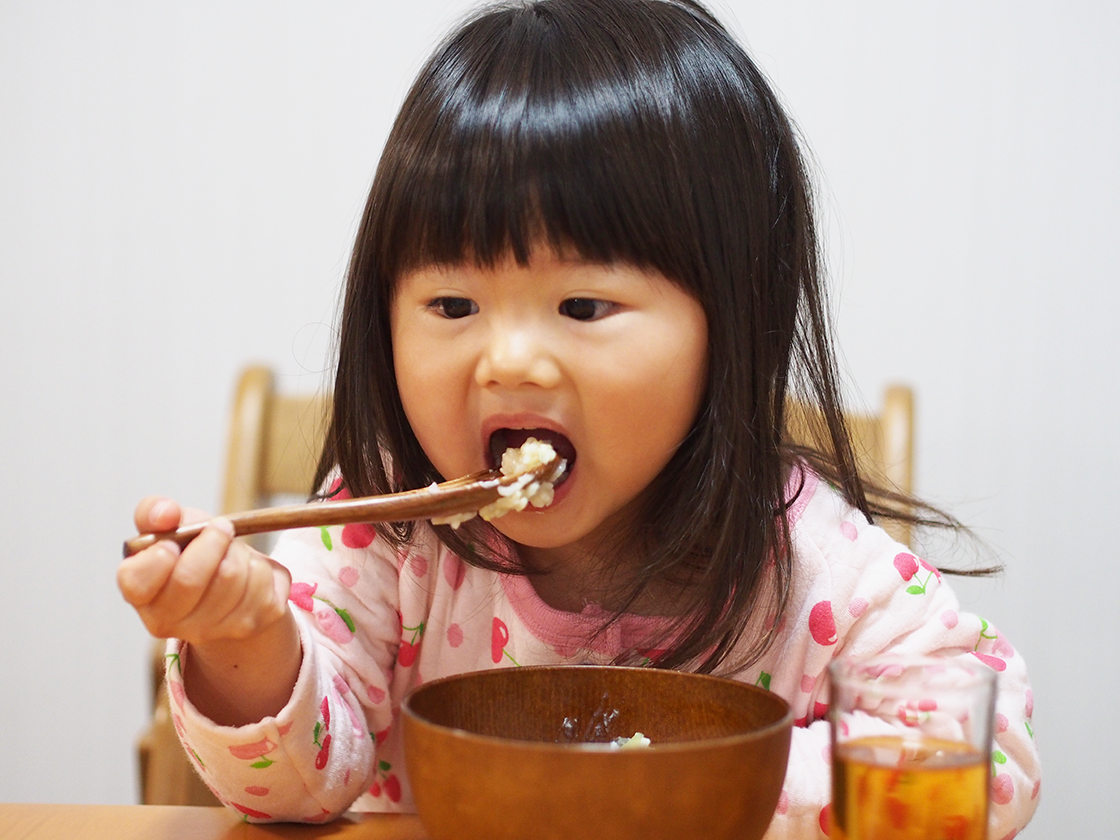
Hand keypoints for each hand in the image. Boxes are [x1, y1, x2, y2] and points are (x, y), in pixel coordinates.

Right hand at [118, 497, 300, 724]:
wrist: (232, 582)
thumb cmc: (193, 551)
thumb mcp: (171, 526)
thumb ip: (156, 512)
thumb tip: (166, 514)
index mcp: (140, 593)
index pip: (137, 581)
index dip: (158, 557)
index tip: (173, 543)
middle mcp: (168, 620)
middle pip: (190, 579)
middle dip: (212, 542)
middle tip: (221, 527)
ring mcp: (209, 629)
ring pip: (232, 577)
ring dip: (239, 552)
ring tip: (234, 552)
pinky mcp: (250, 625)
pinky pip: (263, 584)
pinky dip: (263, 565)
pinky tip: (251, 571)